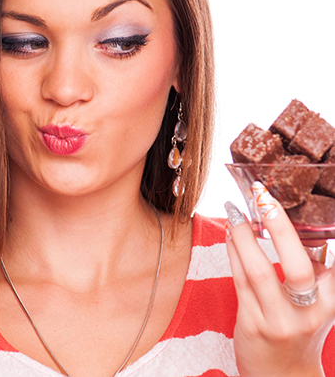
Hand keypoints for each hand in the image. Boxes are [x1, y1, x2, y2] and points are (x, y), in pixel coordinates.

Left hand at [225, 182, 334, 376]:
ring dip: (243, 235)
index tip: (308, 206)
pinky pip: (240, 280)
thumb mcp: (316, 301)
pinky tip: (229, 234)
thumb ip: (312, 270)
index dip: (325, 233)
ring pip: (260, 270)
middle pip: (297, 265)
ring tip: (234, 210)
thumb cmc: (299, 327)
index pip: (332, 262)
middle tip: (262, 195)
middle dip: (278, 224)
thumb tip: (289, 223)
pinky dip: (234, 252)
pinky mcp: (253, 324)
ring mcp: (280, 320)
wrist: (283, 374)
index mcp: (331, 299)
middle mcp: (310, 312)